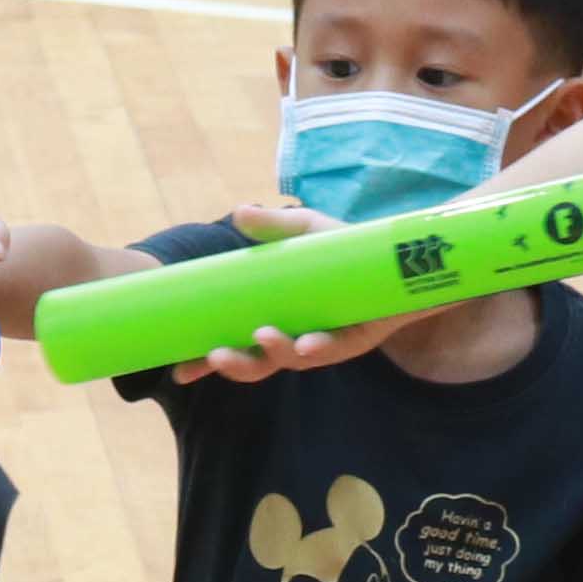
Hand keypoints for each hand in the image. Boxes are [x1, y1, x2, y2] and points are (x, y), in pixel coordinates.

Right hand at [169, 198, 407, 382]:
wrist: (403, 257)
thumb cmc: (346, 248)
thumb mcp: (307, 231)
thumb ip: (275, 226)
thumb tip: (241, 211)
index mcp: (273, 316)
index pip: (233, 346)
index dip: (206, 363)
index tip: (179, 371)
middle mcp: (294, 336)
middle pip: (257, 364)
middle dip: (235, 365)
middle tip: (214, 355)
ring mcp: (324, 342)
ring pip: (292, 359)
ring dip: (274, 351)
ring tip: (261, 335)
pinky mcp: (355, 340)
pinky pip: (333, 350)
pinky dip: (318, 347)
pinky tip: (306, 343)